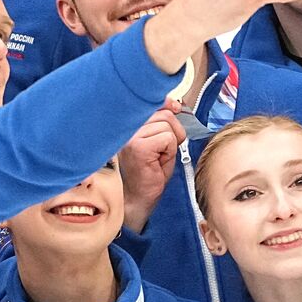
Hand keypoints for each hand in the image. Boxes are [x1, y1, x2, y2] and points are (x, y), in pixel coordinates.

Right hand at [120, 100, 185, 232]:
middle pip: (165, 114)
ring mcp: (130, 137)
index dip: (168, 105)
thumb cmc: (148, 173)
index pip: (153, 102)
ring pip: (167, 126)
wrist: (137, 199)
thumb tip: (174, 104)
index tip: (175, 107)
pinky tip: (157, 162)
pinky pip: (168, 138)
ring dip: (170, 144)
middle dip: (172, 133)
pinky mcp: (138, 147)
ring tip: (157, 157)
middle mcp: (126, 128)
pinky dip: (169, 152)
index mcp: (128, 124)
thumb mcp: (158, 141)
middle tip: (162, 151)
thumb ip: (163, 121)